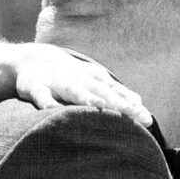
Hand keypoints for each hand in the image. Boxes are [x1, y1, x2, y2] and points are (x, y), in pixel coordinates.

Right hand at [13, 45, 151, 127]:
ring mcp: (57, 81)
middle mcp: (79, 79)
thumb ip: (116, 93)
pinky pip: (41, 95)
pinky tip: (51, 110)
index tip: (147, 119)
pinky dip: (46, 102)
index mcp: (94, 79)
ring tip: (98, 106)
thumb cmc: (69, 76)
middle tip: (134, 115)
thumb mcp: (93, 81)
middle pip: (101, 91)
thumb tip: (141, 104)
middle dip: (117, 103)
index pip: (117, 92)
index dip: (132, 105)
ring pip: (73, 90)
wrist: (31, 59)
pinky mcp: (35, 86)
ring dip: (85, 97)